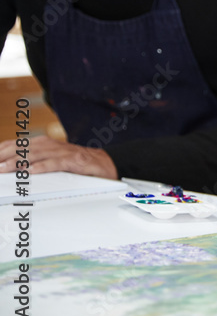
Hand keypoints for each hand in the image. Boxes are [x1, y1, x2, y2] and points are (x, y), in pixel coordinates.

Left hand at [0, 136, 117, 178]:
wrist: (108, 165)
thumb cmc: (80, 165)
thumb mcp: (56, 161)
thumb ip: (38, 161)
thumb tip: (15, 168)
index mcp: (48, 145)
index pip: (21, 144)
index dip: (5, 148)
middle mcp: (55, 146)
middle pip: (26, 148)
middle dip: (7, 155)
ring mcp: (66, 153)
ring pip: (38, 154)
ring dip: (19, 161)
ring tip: (5, 167)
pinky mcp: (76, 162)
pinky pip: (58, 163)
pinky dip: (44, 166)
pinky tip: (32, 171)